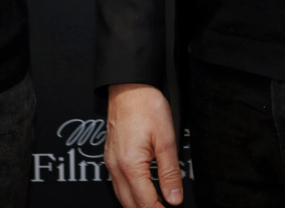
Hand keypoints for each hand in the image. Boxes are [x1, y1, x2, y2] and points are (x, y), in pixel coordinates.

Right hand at [105, 83, 182, 206]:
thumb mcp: (166, 140)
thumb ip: (169, 173)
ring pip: (121, 197)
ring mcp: (111, 163)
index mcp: (131, 166)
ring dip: (138, 205)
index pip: (145, 203)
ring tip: (157, 205)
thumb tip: (174, 199)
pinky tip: (143, 192)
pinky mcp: (110, 157)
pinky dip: (130, 194)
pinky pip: (118, 184)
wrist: (129, 87)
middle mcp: (116, 168)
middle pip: (129, 205)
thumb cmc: (147, 108)